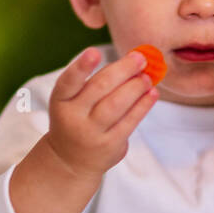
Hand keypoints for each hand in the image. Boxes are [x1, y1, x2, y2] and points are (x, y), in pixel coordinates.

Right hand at [44, 47, 158, 180]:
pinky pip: (129, 122)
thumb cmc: (77, 119)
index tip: (94, 52)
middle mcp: (73, 117)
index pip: (68, 82)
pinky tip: (152, 93)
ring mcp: (91, 133)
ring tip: (147, 77)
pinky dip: (143, 105)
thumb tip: (133, 62)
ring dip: (135, 87)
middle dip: (123, 70)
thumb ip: (98, 81)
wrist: (70, 160)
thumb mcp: (75, 100)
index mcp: (61, 100)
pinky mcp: (109, 145)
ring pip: (116, 104)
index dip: (81, 67)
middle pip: (99, 88)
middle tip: (140, 58)